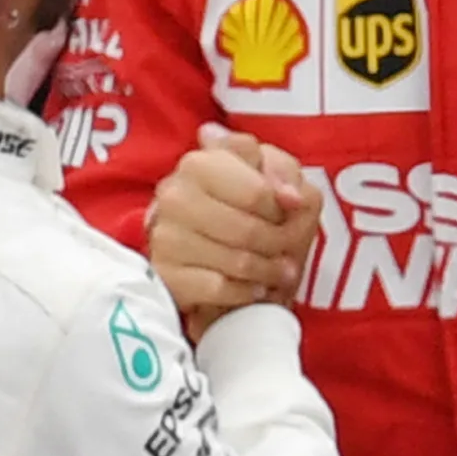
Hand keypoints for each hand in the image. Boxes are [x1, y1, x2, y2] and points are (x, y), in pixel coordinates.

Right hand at [148, 123, 319, 340]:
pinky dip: (245, 292)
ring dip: (268, 272)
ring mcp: (165, 237)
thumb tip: (291, 197)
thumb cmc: (245, 209)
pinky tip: (256, 288)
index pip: (257, 193)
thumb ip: (283, 172)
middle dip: (279, 245)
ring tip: (281, 273)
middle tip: (291, 253)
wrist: (209, 257)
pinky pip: (218, 288)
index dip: (282, 211)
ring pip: (236, 261)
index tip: (290, 218)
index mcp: (199, 164)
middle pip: (247, 230)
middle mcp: (174, 196)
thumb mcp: (271, 176)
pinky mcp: (165, 275)